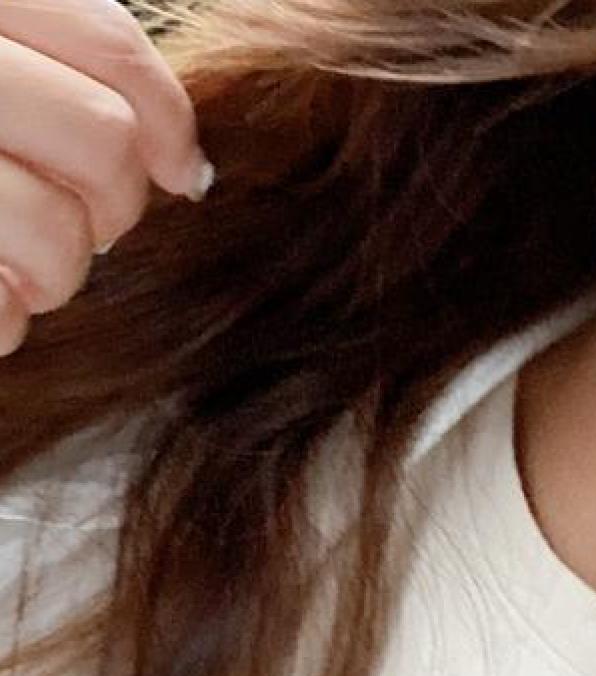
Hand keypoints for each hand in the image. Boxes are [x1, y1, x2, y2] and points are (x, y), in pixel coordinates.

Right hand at [0, 0, 213, 355]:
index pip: (105, 42)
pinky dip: (4, 322)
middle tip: (78, 231)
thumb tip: (186, 168)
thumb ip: (57, 76)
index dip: (168, 119)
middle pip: (101, 140)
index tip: (183, 173)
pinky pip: (0, 308)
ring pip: (57, 230)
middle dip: (111, 206)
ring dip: (53, 274)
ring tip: (15, 272)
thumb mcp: (1, 72)